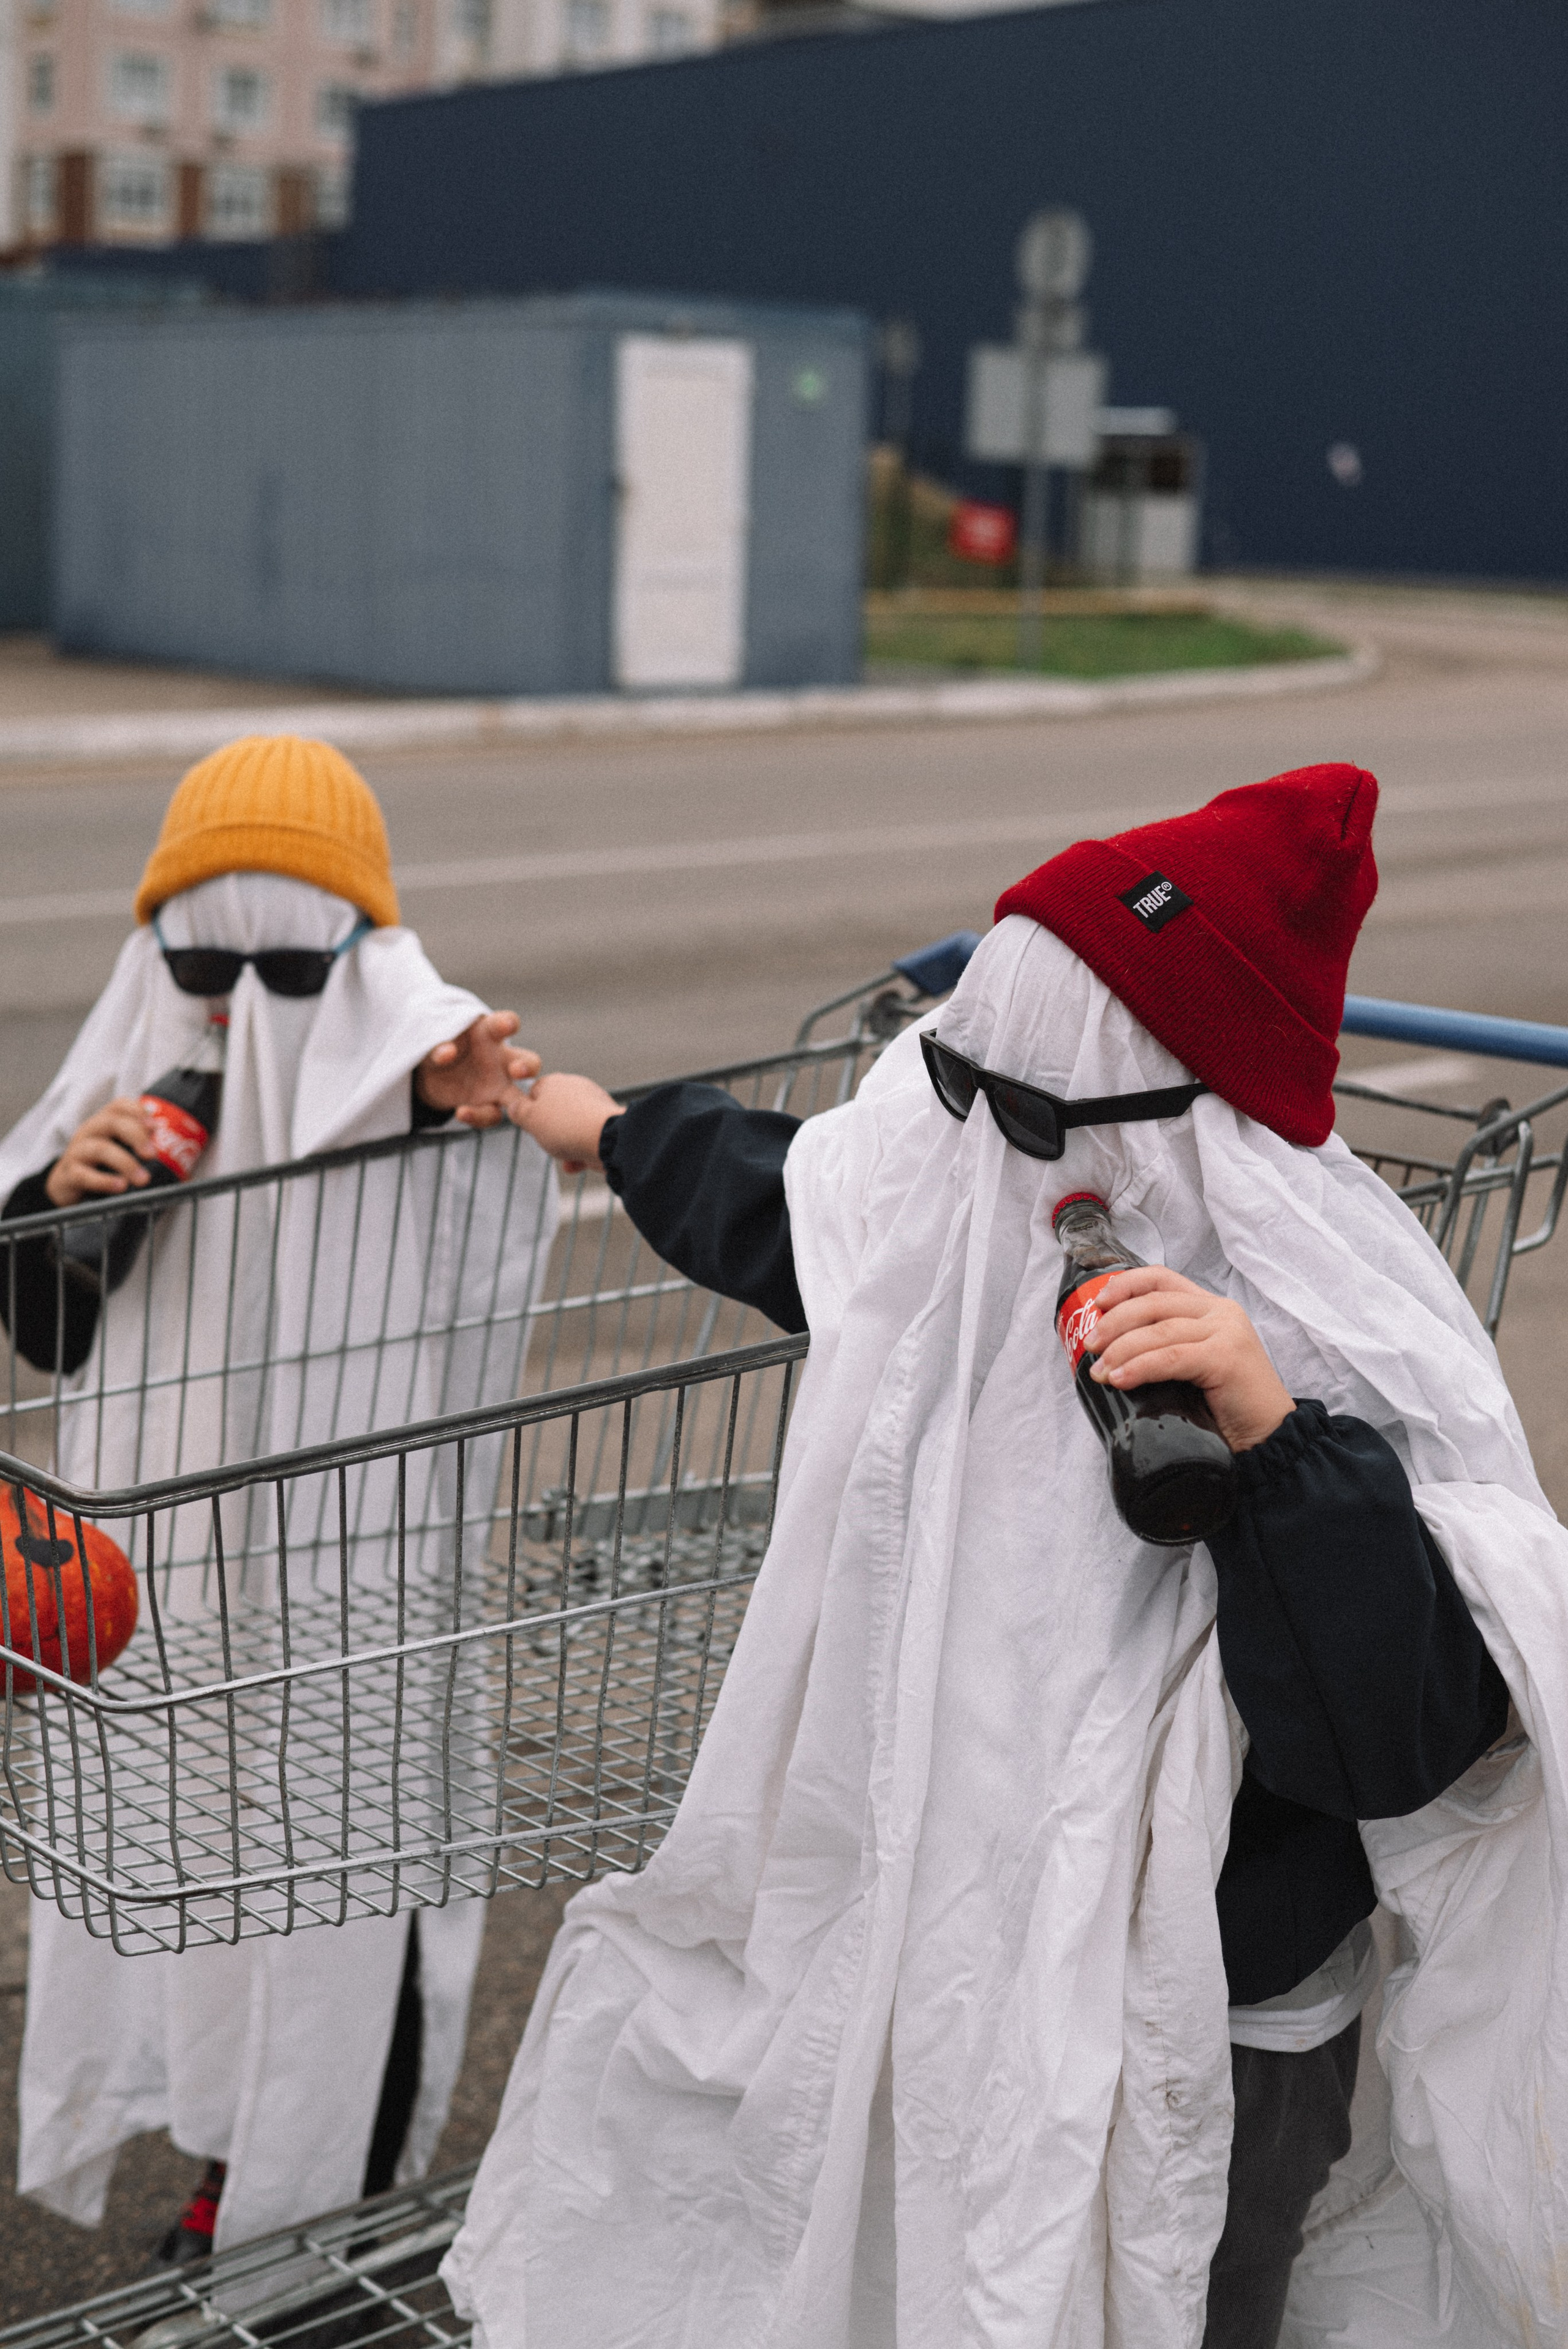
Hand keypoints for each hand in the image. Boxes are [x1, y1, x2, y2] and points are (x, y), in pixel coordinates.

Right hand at [46, 1101, 153, 1206]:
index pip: (118, 1106)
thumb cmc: (98, 1163)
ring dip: (124, 1162)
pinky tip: (120, 1186)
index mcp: (103, 1122)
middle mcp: (89, 1132)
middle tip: (152, 1154)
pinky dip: (103, 1181)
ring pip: (99, 1148)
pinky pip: (83, 1175)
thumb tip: (168, 1141)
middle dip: (135, 1136)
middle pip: (110, 1123)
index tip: (155, 1126)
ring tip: (142, 1178)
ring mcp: (77, 1152)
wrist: (65, 1184)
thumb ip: (137, 1142)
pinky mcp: (69, 1174)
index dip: (136, 1111)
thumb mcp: (117, 1148)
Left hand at [417, 1012, 538, 1128]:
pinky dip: (478, 1116)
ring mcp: (498, 1084)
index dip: (509, 1023)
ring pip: (520, 1095)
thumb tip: (446, 1053)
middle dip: (528, 1066)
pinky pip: (492, 1115)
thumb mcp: (434, 1039)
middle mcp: (502, 1059)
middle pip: (529, 1062)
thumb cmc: (442, 1045)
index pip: (507, 1023)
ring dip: (521, 1102)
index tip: (506, 1025)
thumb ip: (438, 1044)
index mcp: (490, 1033)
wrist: (432, 1073)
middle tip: (517, 1070)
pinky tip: (461, 1112)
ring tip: (509, 1108)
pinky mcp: (488, 1104)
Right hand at [504, 1067, 621, 1174]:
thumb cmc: (566, 1127)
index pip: (534, 1092)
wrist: (607, 1139)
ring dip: (564, 1146)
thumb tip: (512, 1105)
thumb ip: (518, 1111)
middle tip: (547, 1141)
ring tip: (565, 1155)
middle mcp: (576, 1089)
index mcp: (555, 1082)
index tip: (529, 1124)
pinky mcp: (607, 1124)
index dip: (528, 1110)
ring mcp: (594, 1106)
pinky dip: (580, 1153)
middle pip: (554, 1112)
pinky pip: (587, 1139)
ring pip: (571, 1128)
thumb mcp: (530, 1119)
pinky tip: (576, 1164)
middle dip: (548, 1131)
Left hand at [1086, 1265, 1294, 1453]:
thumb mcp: (1193, 1365)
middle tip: (1090, 1345)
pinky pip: (1172, 1357)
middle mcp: (1221, 1312)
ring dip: (1121, 1349)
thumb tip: (1109, 1350)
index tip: (1098, 1303)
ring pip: (1159, 1330)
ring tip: (1100, 1371)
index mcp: (1211, 1308)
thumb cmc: (1227, 1406)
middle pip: (1154, 1302)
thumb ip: (1166, 1347)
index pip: (1162, 1279)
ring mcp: (1226, 1332)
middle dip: (1114, 1322)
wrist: (1270, 1435)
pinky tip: (1121, 1379)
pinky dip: (1141, 1366)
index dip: (1126, 1285)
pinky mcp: (1226, 1357)